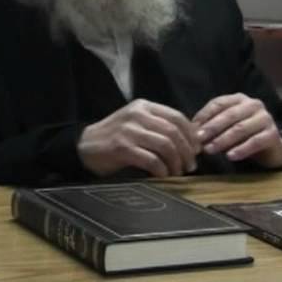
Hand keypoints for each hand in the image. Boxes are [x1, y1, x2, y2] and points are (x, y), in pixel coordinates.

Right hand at [77, 99, 201, 177]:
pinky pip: (151, 160)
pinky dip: (162, 170)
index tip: (197, 150)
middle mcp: (137, 115)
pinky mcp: (122, 148)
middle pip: (174, 131)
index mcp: (143, 106)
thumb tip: (190, 140)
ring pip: (165, 145)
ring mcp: (129, 130)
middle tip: (191, 165)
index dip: (191, 135)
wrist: (84, 145)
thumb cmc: (115, 136)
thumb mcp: (136, 123)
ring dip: (176, 162)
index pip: (176, 116)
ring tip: (178, 172)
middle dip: (187, 151)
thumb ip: (159, 126)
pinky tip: (163, 175)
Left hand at [192, 93, 281, 167]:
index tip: (192, 128)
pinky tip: (230, 157)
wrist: (272, 149)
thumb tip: (191, 130)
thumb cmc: (244, 135)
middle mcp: (253, 104)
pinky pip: (255, 141)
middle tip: (199, 139)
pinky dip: (241, 149)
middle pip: (229, 115)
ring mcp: (265, 118)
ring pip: (241, 128)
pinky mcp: (272, 134)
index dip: (204, 115)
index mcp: (239, 99)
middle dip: (212, 128)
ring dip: (223, 140)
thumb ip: (212, 125)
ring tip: (210, 150)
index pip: (219, 103)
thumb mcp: (227, 126)